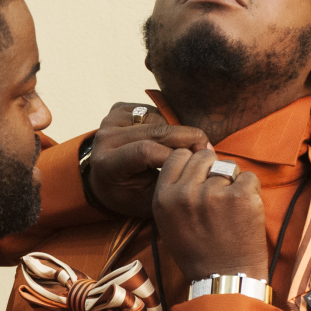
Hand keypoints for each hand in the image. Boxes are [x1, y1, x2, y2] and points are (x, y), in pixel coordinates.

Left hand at [84, 102, 210, 217]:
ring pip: (157, 118)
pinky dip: (167, 122)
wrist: (104, 181)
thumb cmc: (130, 196)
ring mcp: (110, 121)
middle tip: (205, 150)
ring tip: (188, 149)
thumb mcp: (149, 201)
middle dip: (187, 138)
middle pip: (154, 130)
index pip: (146, 151)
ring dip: (179, 132)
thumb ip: (171, 186)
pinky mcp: (118, 109)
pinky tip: (169, 139)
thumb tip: (203, 170)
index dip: (176, 155)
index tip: (196, 163)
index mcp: (107, 164)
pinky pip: (153, 111)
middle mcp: (105, 138)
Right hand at [152, 146, 267, 281]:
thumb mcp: (170, 224)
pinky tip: (245, 212)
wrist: (224, 280)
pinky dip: (251, 191)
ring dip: (233, 181)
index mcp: (163, 198)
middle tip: (219, 196)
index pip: (178, 156)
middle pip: (204, 156)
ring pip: (228, 166)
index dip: (193, 165)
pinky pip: (249, 177)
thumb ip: (173, 192)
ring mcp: (213, 193)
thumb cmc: (199, 253)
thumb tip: (189, 160)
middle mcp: (184, 193)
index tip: (201, 180)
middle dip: (214, 170)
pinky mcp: (240, 196)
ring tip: (231, 208)